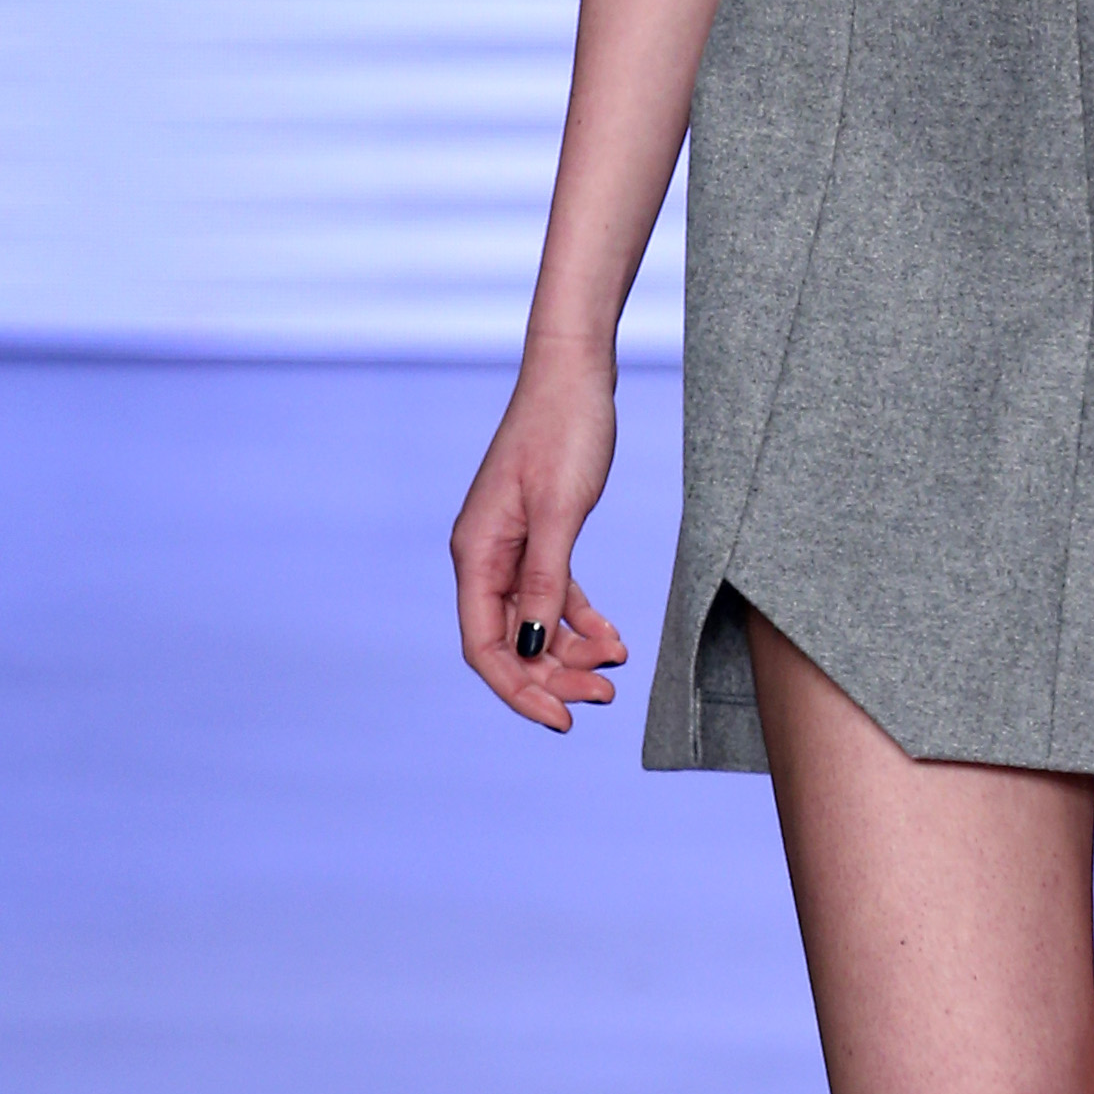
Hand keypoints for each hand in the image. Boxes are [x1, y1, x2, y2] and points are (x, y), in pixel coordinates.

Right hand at [451, 350, 633, 731]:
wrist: (576, 374)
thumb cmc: (565, 432)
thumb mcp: (560, 512)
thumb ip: (544, 581)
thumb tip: (530, 647)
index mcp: (477, 554)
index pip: (485, 646)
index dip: (519, 690)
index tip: (563, 720)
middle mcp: (485, 557)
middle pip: (511, 642)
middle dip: (555, 677)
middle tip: (607, 694)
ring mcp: (510, 548)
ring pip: (534, 624)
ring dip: (571, 653)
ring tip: (617, 668)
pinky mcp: (539, 536)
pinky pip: (553, 596)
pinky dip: (580, 621)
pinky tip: (613, 638)